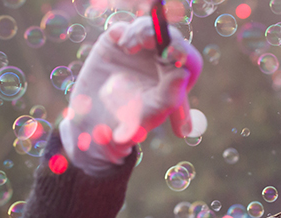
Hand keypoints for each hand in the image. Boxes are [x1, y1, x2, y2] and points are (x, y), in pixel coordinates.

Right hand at [58, 16, 202, 175]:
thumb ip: (165, 102)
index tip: (171, 54)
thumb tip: (182, 78)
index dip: (182, 52)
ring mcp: (138, 50)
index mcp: (174, 81)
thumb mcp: (146, 123)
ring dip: (142, 31)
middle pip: (169, 36)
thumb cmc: (124, 128)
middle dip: (160, 34)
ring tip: (130, 45)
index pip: (189, 60)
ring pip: (148, 28)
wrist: (91, 124)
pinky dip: (123, 30)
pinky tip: (121, 44)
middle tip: (147, 39)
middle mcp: (160, 62)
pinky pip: (123, 27)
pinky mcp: (115, 43)